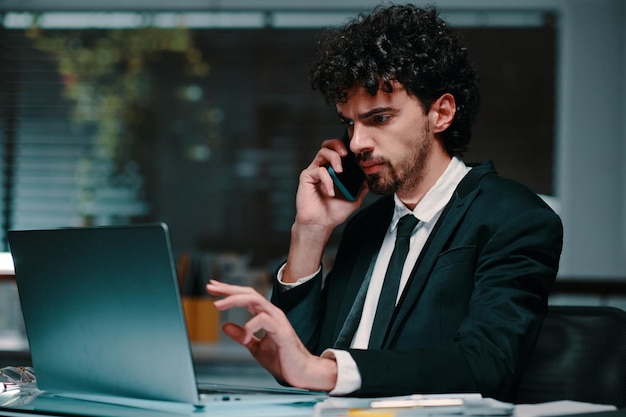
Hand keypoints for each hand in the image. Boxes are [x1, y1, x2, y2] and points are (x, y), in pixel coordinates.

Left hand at [205, 280, 337, 391]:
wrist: (300, 372)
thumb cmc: (283, 360)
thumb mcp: (255, 347)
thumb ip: (242, 336)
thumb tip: (225, 326)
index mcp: (265, 315)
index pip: (246, 297)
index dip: (229, 292)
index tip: (213, 288)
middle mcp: (272, 313)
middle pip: (249, 293)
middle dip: (228, 289)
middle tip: (210, 287)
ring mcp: (277, 319)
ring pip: (255, 300)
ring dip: (234, 300)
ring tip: (218, 305)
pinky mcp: (281, 330)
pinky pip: (263, 319)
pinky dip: (250, 326)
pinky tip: (244, 338)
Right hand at [283, 138, 367, 281]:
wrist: (321, 224)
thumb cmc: (334, 212)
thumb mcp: (354, 198)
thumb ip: (361, 186)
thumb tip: (371, 176)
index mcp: (333, 170)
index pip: (338, 151)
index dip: (347, 148)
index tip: (357, 154)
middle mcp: (323, 167)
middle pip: (328, 145)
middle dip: (338, 144)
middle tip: (346, 154)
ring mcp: (314, 171)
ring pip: (323, 152)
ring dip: (334, 158)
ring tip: (340, 171)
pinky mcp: (306, 177)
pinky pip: (318, 170)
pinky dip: (327, 180)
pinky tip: (330, 193)